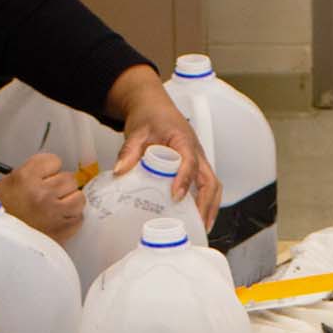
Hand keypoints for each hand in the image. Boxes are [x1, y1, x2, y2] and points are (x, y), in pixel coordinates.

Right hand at [0, 153, 83, 242]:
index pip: (54, 161)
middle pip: (69, 179)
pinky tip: (58, 220)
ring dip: (70, 201)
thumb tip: (49, 171)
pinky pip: (79, 218)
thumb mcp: (6, 184)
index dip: (50, 169)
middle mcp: (42, 193)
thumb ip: (30, 173)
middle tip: (49, 194)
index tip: (45, 176)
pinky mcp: (62, 231)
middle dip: (61, 186)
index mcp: (26, 179)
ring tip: (57, 207)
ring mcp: (54, 213)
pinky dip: (72, 219)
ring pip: (78, 198)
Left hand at [108, 66, 221, 229]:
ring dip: (210, 205)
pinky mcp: (195, 165)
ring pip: (213, 184)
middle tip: (198, 223)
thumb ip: (128, 151)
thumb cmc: (150, 116)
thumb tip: (119, 171)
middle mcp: (196, 151)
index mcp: (183, 141)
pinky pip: (207, 184)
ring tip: (202, 227)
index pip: (190, 162)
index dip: (185, 180)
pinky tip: (197, 217)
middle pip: (210, 180)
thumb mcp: (136, 132)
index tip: (176, 196)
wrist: (154, 106)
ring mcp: (198, 159)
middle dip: (206, 203)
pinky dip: (206, 201)